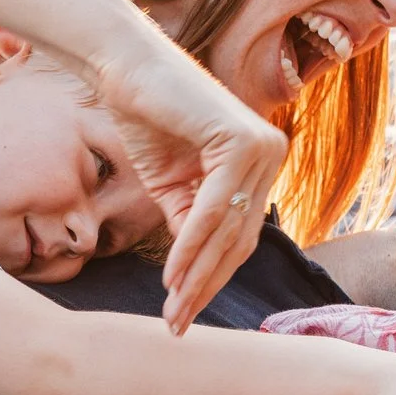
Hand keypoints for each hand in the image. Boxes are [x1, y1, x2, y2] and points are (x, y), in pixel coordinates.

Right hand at [90, 41, 287, 334]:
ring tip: (172, 312)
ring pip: (227, 231)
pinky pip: (211, 210)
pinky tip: (171, 277)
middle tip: (178, 325)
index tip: (184, 313)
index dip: (211, 278)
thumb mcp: (172, 186)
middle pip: (239, 240)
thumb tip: (194, 275)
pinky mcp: (242, 142)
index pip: (240, 235)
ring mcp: (263, 147)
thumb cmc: (146, 118)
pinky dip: (190, 246)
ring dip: (196, 277)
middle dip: (205, 287)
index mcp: (260, 164)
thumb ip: (190, 224)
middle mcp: (271, 155)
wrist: (124, 69)